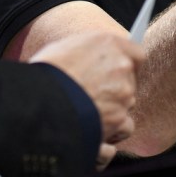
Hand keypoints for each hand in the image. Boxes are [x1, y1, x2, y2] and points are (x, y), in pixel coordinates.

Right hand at [30, 31, 142, 170]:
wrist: (40, 103)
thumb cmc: (45, 74)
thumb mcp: (64, 49)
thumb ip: (87, 52)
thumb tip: (91, 59)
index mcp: (109, 44)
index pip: (135, 53)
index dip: (127, 64)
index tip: (119, 71)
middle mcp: (121, 67)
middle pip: (129, 80)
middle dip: (115, 88)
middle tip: (91, 95)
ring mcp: (123, 94)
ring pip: (126, 103)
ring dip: (112, 109)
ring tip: (86, 114)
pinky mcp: (120, 119)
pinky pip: (125, 126)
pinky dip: (114, 131)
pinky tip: (98, 132)